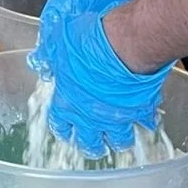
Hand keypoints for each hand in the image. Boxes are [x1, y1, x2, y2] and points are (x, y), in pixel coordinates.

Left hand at [33, 10, 172, 155]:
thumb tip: (39, 59)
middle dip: (92, 145)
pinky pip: (146, 123)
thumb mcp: (58, 41)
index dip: (63, 128)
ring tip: (121, 141)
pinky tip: (147, 120)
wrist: (124, 45)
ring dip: (119, 140)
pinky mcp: (141, 111)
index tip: (66, 129)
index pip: (61, 125)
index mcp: (69, 102)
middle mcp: (92, 116)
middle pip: (90, 142)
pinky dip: (146, 122)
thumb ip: (49, 54)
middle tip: (95, 145)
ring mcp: (117, 117)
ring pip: (119, 140)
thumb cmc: (89, 43)